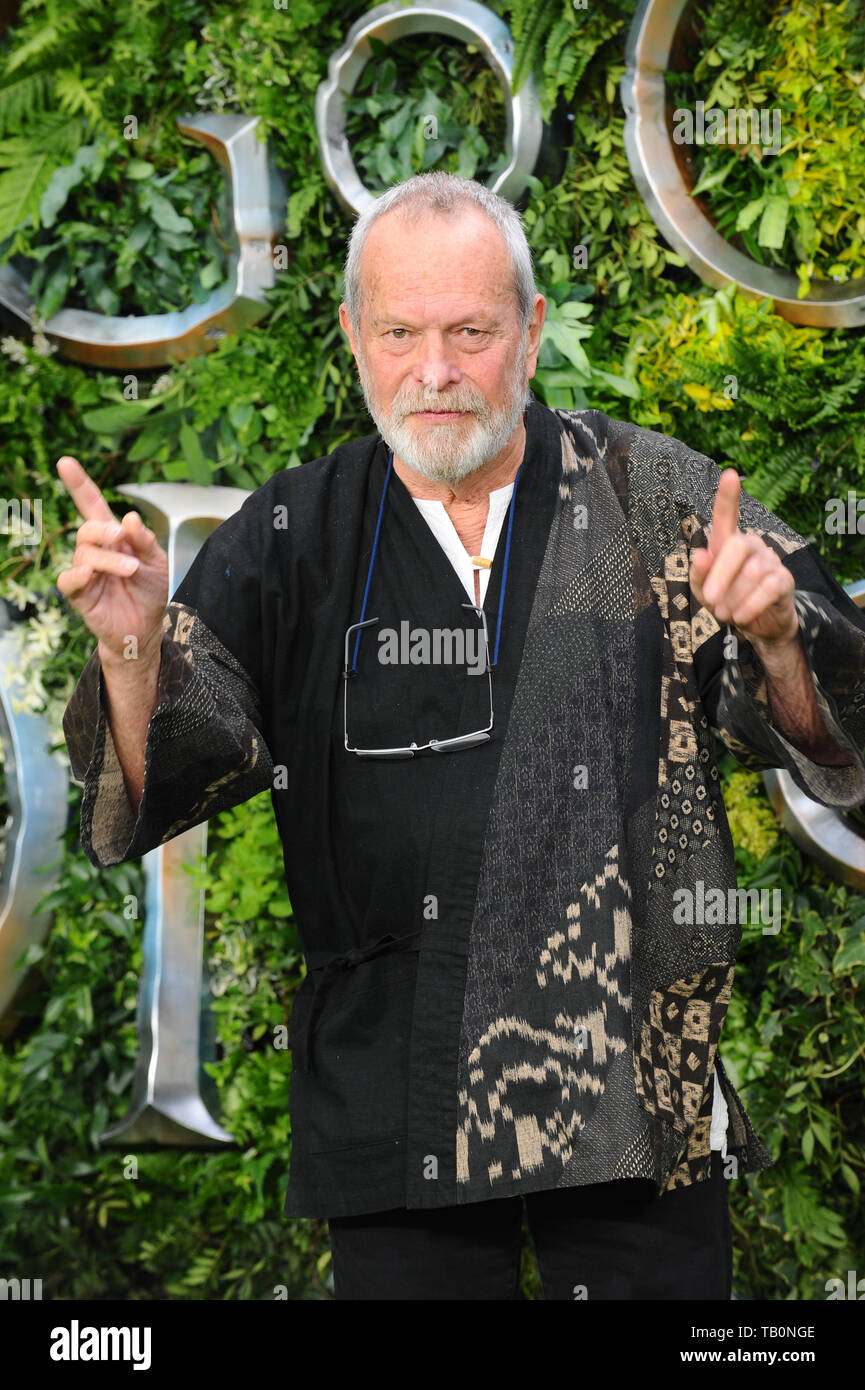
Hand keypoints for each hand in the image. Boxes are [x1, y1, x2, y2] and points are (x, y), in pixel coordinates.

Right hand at [56, 456, 168, 664]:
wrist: (147, 628)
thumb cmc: (150, 591)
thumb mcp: (157, 562)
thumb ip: (145, 541)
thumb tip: (130, 518)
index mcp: (114, 537)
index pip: (92, 505)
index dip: (79, 484)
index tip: (65, 462)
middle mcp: (96, 550)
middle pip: (87, 528)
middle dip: (104, 530)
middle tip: (122, 538)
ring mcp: (85, 571)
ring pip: (84, 553)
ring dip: (109, 559)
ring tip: (131, 571)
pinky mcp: (80, 594)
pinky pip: (68, 579)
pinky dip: (78, 574)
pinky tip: (91, 574)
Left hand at [689, 467, 798, 646]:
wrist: (756, 627)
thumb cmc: (727, 601)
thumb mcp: (704, 592)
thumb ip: (699, 575)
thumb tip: (702, 555)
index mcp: (728, 544)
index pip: (727, 516)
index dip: (728, 496)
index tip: (730, 474)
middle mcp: (752, 545)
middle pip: (738, 545)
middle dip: (721, 574)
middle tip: (710, 600)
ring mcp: (771, 560)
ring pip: (753, 571)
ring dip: (734, 596)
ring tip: (725, 613)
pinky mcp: (785, 580)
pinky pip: (769, 588)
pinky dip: (751, 605)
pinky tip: (742, 616)